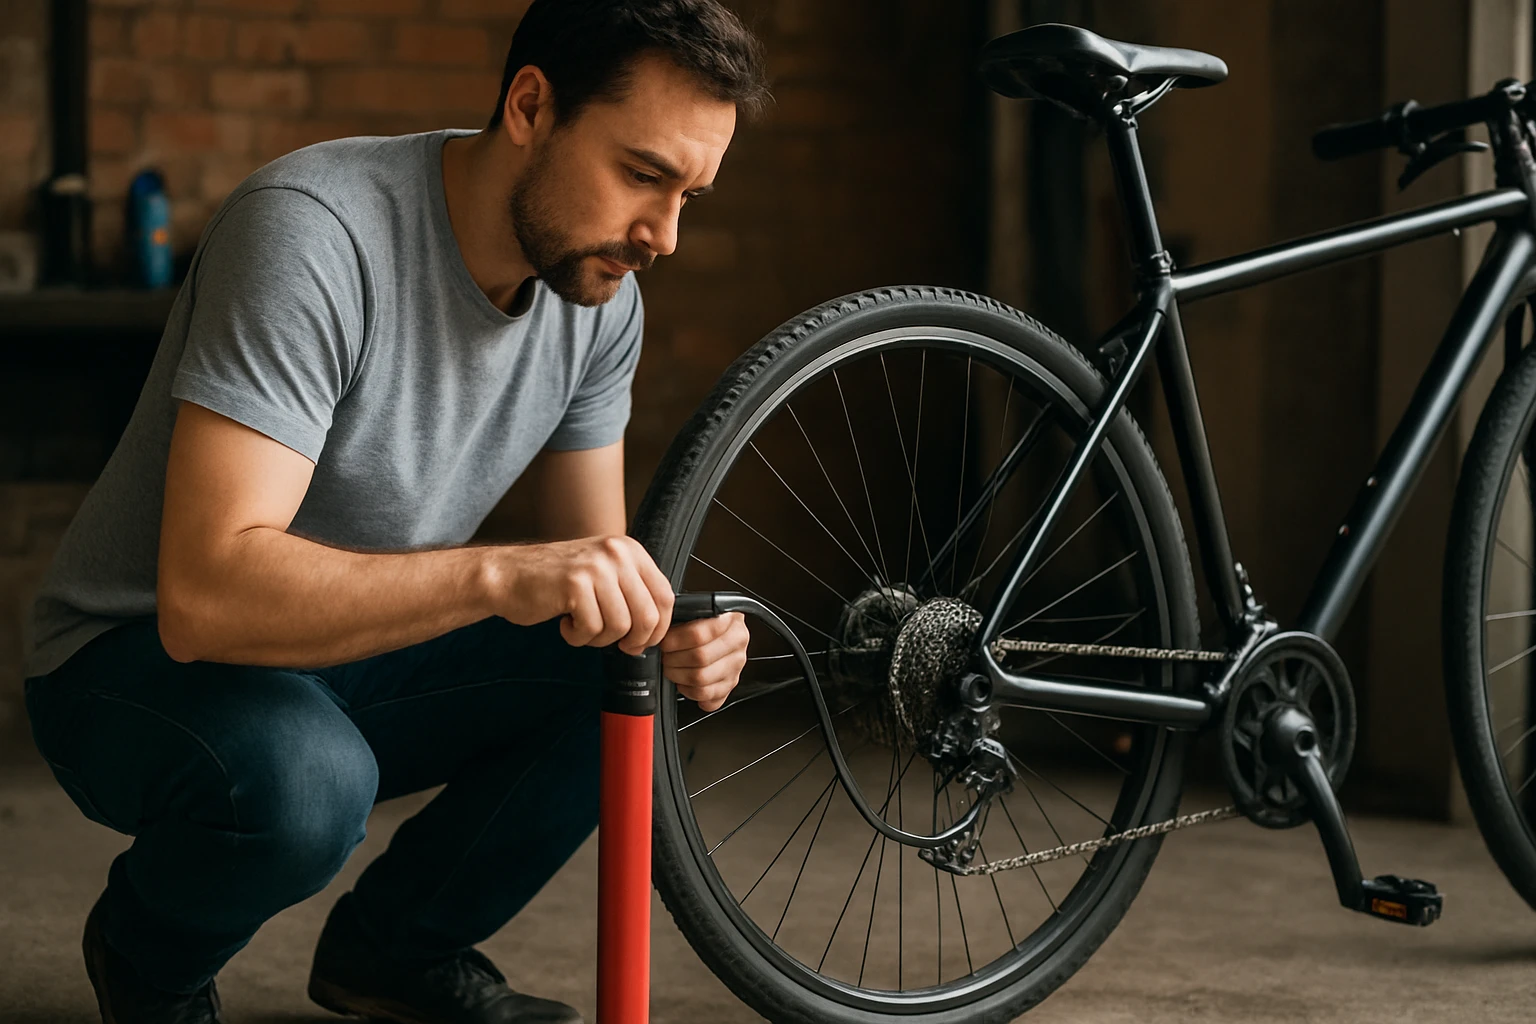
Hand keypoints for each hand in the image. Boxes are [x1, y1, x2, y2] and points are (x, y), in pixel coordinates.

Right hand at [490, 536, 673, 654]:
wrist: (507, 575)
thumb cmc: (554, 580)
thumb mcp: (602, 573)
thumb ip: (631, 591)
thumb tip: (658, 628)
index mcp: (629, 549)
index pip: (665, 596)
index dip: (658, 628)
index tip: (642, 641)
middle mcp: (616, 553)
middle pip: (648, 615)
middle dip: (632, 640)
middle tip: (613, 642)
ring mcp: (595, 567)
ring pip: (621, 626)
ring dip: (599, 638)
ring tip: (581, 626)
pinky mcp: (574, 584)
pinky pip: (592, 629)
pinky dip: (578, 637)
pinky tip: (565, 624)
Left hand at [661, 612, 748, 711]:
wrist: (723, 628)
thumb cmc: (703, 619)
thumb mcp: (696, 608)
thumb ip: (682, 615)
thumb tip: (659, 628)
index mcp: (729, 619)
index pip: (698, 634)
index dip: (674, 641)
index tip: (664, 643)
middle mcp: (737, 641)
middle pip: (700, 658)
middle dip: (674, 660)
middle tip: (665, 656)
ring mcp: (736, 664)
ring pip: (702, 679)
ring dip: (679, 677)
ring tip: (672, 669)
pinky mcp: (732, 682)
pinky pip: (708, 696)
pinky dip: (690, 692)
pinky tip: (685, 683)